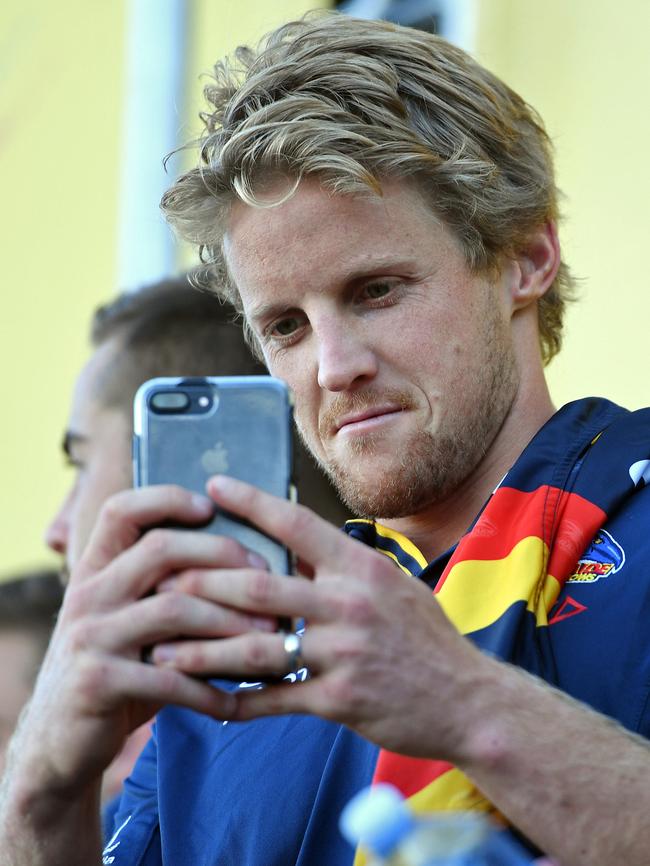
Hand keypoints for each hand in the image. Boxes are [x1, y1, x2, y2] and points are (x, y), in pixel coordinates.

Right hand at [11, 485, 273, 794]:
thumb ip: (169, 593)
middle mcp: (88, 594)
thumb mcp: (131, 622)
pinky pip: (168, 677)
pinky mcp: (96, 682)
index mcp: (95, 570)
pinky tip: (235, 700)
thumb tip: (253, 571)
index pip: (122, 511)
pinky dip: (208, 688)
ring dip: (231, 622)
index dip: (166, 499)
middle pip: (160, 550)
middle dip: (222, 557)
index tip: (211, 507)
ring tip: (270, 636)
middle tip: (268, 578)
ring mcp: (89, 636)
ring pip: (173, 609)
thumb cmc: (118, 671)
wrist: (58, 741)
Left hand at [148, 475, 488, 759]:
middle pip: (259, 584)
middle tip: (163, 577)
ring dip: (203, 651)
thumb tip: (297, 545)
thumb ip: (345, 567)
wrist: (469, 700)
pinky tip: (205, 703)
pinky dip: (237, 702)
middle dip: (204, 581)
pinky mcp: (340, 700)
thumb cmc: (427, 637)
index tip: (214, 485)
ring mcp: (344, 653)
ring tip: (162, 651)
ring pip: (256, 647)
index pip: (298, 523)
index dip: (252, 501)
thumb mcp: (394, 585)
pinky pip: (275, 699)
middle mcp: (350, 604)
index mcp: (362, 567)